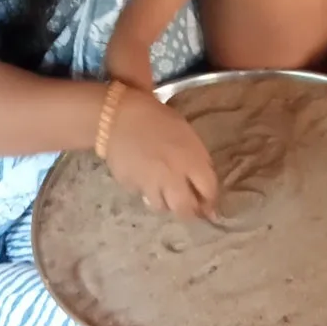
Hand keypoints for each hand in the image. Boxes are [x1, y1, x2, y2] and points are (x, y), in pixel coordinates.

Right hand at [104, 88, 217, 219]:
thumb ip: (197, 159)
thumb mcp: (186, 133)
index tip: (207, 201)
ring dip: (165, 201)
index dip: (210, 200)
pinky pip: (140, 194)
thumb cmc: (155, 116)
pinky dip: (143, 190)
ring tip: (162, 190)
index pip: (209, 192)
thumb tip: (202, 184)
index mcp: (191, 161)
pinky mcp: (129, 185)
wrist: (116, 115)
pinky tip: (141, 176)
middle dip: (188, 210)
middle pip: (185, 210)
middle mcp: (172, 178)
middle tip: (186, 204)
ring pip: (161, 207)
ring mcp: (149, 184)